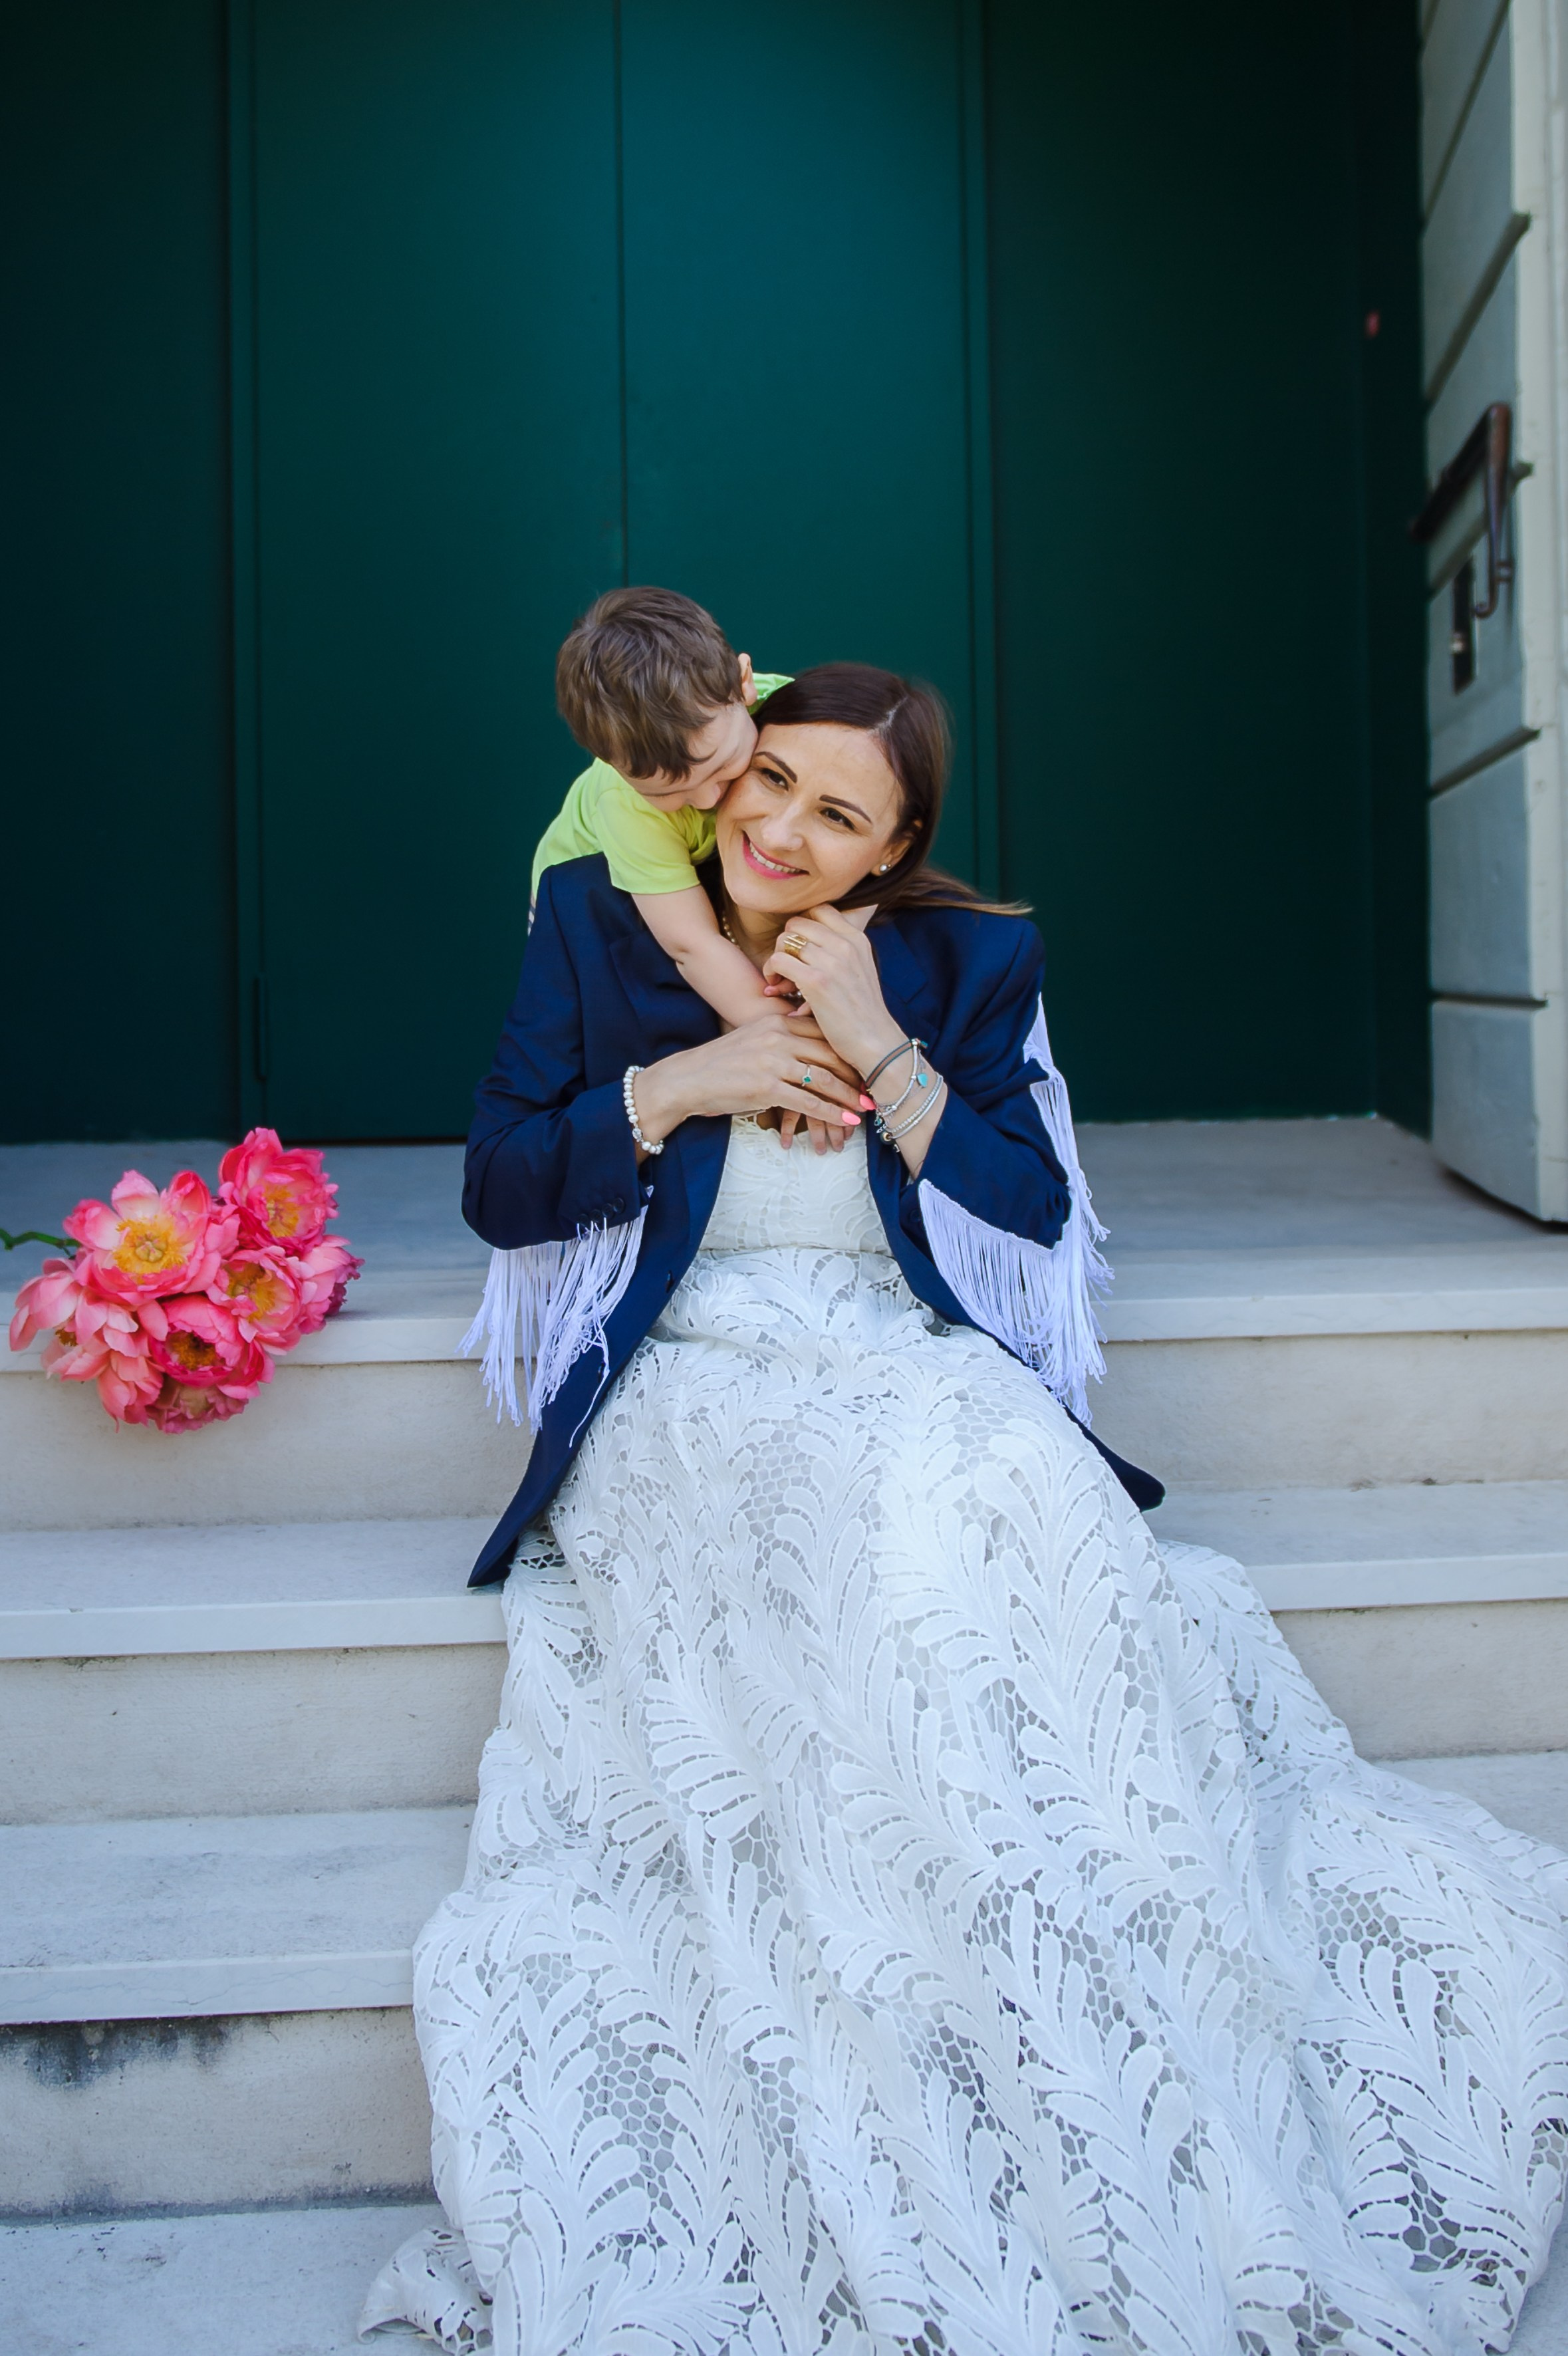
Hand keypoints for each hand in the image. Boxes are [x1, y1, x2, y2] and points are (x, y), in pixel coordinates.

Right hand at [629, 1012, 869, 1149]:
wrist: (689, 1079)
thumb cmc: (722, 1063)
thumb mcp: (755, 1038)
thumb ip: (783, 1037)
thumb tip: (812, 1045)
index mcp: (777, 1022)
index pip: (823, 1032)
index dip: (847, 1050)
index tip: (864, 1063)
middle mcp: (778, 1037)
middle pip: (829, 1054)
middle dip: (855, 1074)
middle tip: (874, 1088)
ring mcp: (773, 1062)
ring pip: (823, 1078)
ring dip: (849, 1095)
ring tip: (866, 1107)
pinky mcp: (766, 1087)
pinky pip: (807, 1101)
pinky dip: (830, 1112)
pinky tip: (846, 1120)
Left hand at [761, 905, 904, 1076]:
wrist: (876, 1043)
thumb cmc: (862, 1013)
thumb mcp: (861, 970)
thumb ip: (842, 952)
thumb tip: (809, 942)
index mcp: (857, 938)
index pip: (819, 910)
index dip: (802, 927)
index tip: (800, 949)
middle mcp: (845, 944)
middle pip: (796, 924)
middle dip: (785, 944)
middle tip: (786, 967)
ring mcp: (832, 961)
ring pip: (784, 941)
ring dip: (776, 959)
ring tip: (780, 980)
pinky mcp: (817, 981)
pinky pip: (779, 960)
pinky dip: (772, 972)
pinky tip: (776, 987)